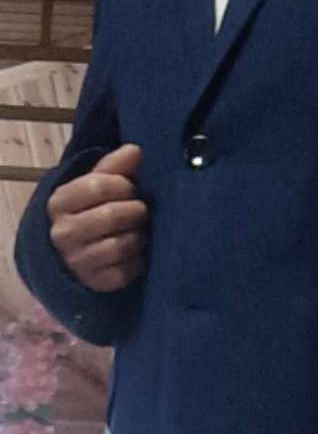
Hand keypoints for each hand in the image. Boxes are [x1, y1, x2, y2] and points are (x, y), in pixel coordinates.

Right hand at [46, 144, 148, 292]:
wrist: (75, 254)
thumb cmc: (92, 210)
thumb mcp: (97, 184)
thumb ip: (114, 167)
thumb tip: (135, 150)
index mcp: (60, 202)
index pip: (98, 185)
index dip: (124, 184)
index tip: (130, 188)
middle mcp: (62, 233)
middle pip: (112, 215)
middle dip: (136, 210)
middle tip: (140, 210)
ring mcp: (77, 261)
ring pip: (122, 244)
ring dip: (138, 235)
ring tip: (138, 231)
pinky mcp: (95, 283)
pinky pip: (127, 270)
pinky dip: (138, 260)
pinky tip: (136, 252)